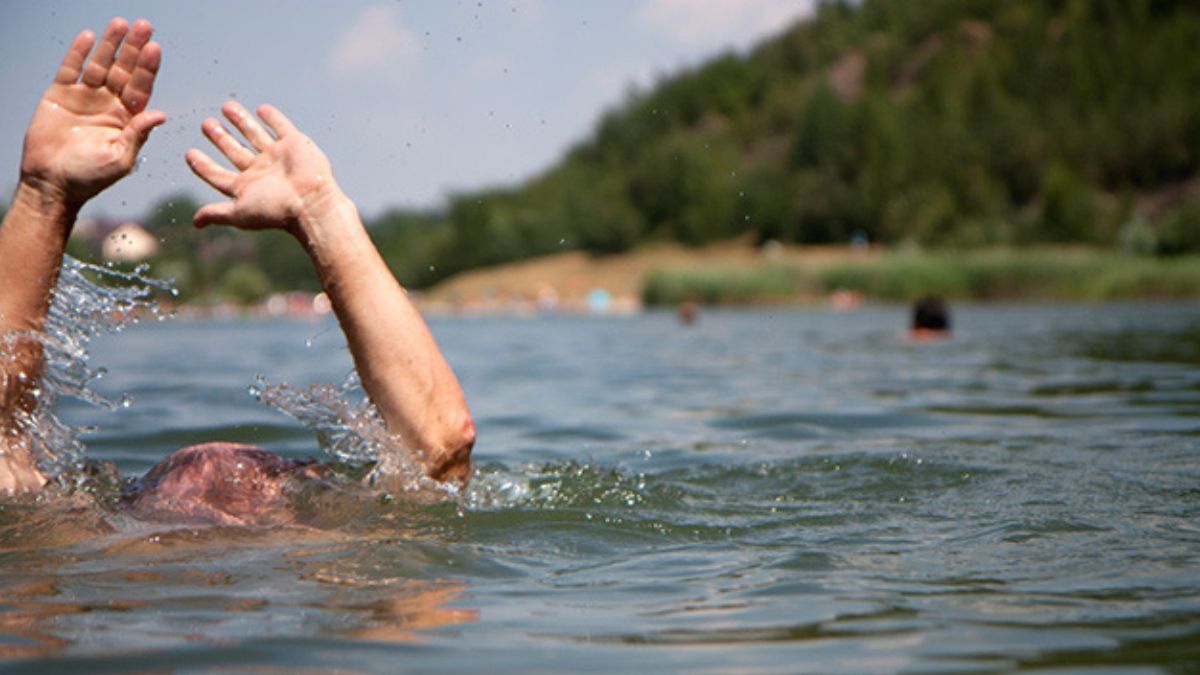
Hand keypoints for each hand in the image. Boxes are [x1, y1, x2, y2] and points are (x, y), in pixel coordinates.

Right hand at [20, 18, 164, 206]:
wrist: (52, 183)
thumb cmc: (90, 177)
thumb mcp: (120, 159)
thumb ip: (138, 135)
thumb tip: (160, 115)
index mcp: (127, 119)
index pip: (141, 87)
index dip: (148, 68)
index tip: (156, 48)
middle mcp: (109, 104)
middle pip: (124, 70)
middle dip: (134, 49)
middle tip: (145, 27)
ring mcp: (85, 97)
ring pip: (100, 65)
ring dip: (110, 45)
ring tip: (120, 24)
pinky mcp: (60, 95)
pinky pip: (71, 69)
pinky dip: (79, 53)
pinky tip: (90, 37)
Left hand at [186, 102, 340, 237]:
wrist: (311, 201)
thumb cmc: (275, 210)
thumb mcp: (239, 212)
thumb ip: (217, 213)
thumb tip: (195, 223)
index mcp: (247, 187)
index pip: (219, 174)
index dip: (204, 165)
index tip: (189, 154)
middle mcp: (261, 171)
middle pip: (235, 151)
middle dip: (220, 138)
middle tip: (206, 124)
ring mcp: (278, 156)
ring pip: (254, 135)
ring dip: (241, 121)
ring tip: (226, 107)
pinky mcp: (294, 144)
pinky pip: (281, 127)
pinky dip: (273, 118)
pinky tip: (261, 110)